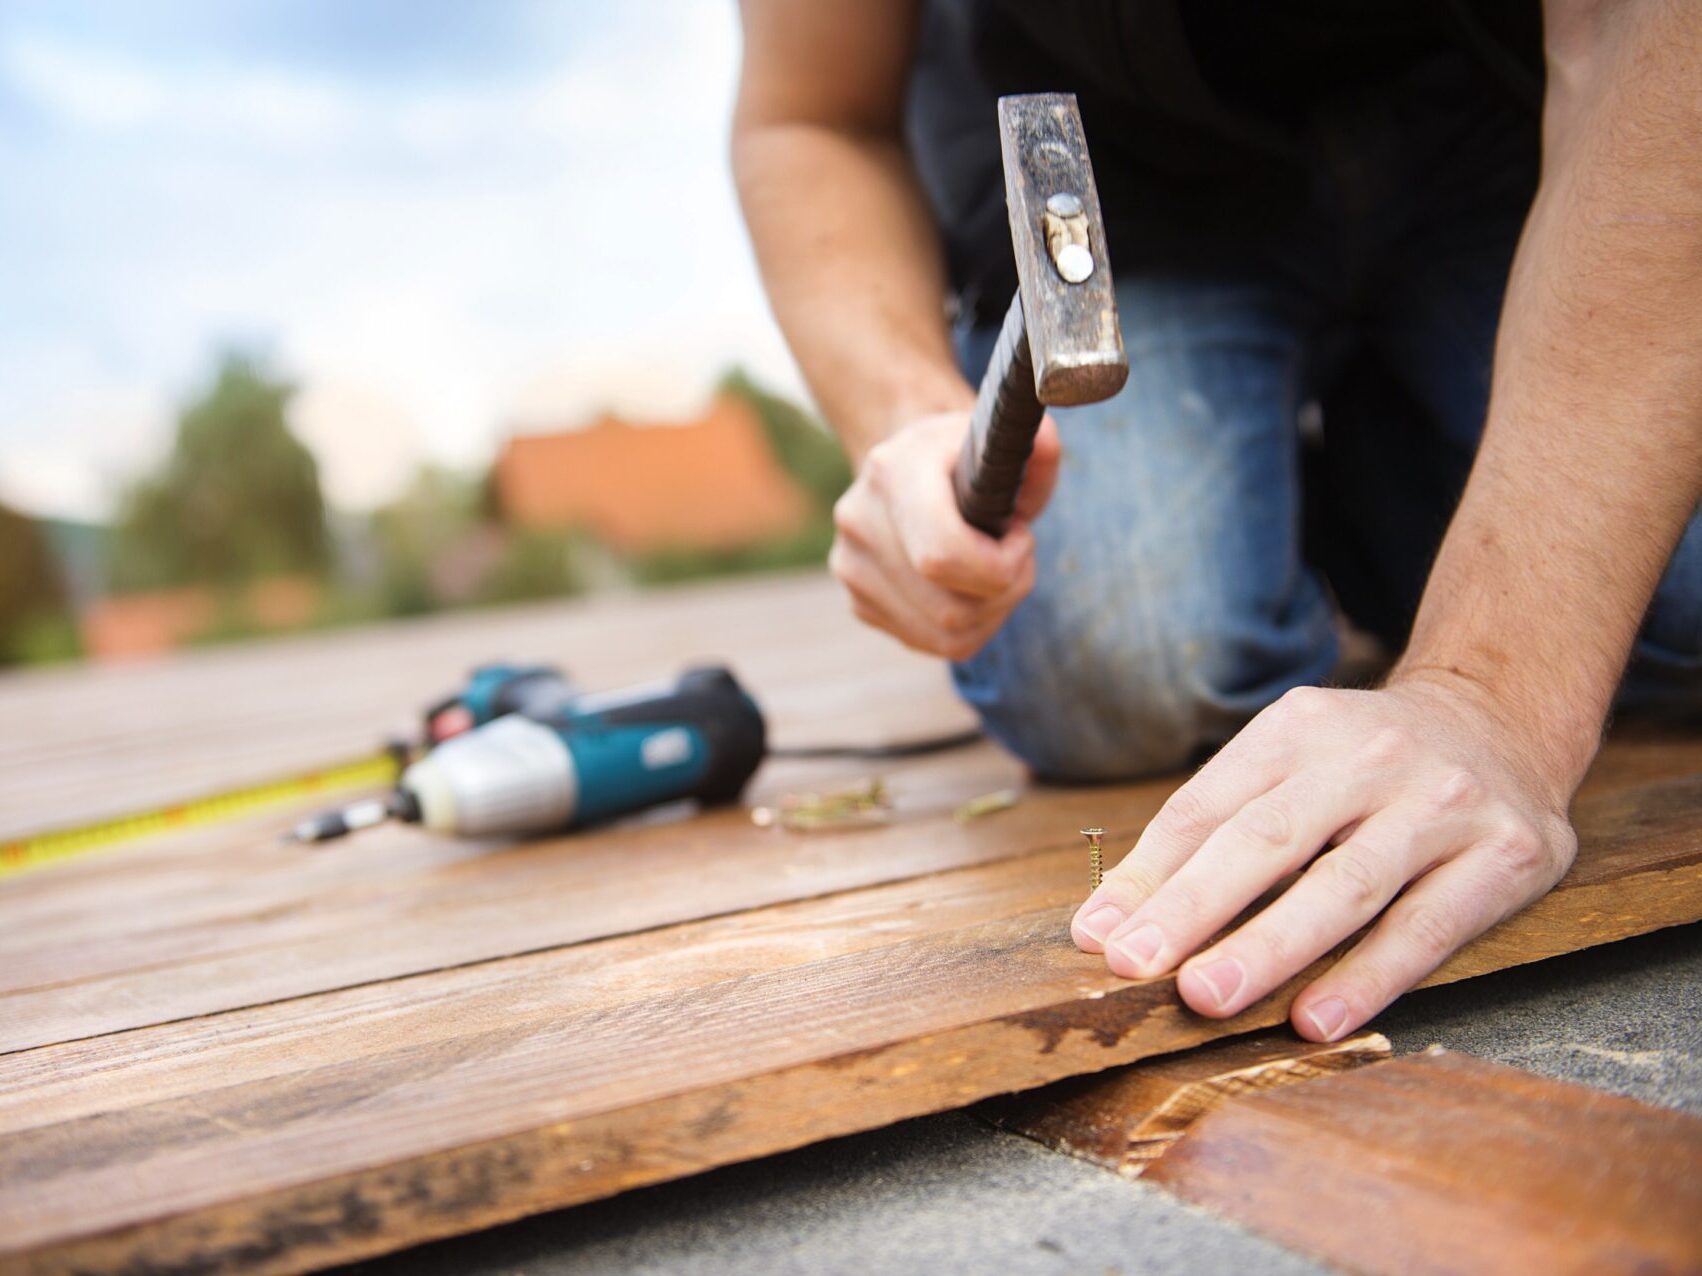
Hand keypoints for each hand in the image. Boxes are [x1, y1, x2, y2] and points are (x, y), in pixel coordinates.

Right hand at [829, 411, 1060, 660]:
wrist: (908, 467)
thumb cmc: (964, 459)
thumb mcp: (1005, 443)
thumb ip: (1037, 446)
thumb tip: (1047, 443)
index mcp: (893, 472)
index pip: (941, 556)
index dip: (999, 565)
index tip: (1021, 536)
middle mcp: (860, 522)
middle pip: (951, 609)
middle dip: (1005, 591)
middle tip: (1017, 557)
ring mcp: (852, 568)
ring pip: (947, 635)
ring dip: (992, 612)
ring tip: (997, 570)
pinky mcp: (860, 603)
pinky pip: (934, 643)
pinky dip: (970, 626)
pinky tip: (973, 588)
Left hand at [1070, 676, 1580, 1040]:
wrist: (1502, 720)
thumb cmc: (1362, 765)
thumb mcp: (1285, 765)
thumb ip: (1203, 837)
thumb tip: (1105, 926)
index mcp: (1297, 729)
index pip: (1208, 807)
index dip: (1149, 875)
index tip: (1099, 939)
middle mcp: (1368, 757)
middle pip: (1268, 839)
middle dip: (1196, 907)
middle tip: (1137, 966)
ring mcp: (1440, 803)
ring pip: (1344, 886)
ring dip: (1270, 947)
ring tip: (1208, 997)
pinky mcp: (1505, 855)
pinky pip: (1426, 928)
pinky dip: (1367, 977)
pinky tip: (1316, 1018)